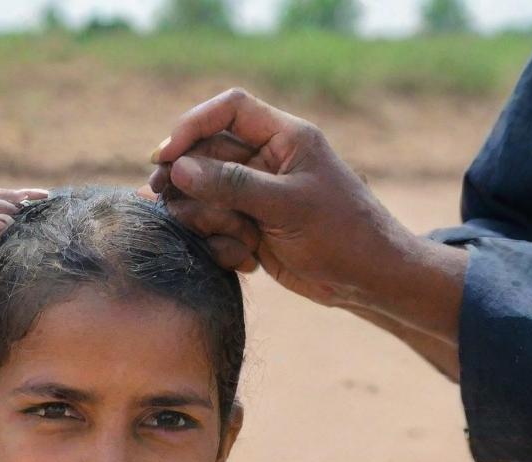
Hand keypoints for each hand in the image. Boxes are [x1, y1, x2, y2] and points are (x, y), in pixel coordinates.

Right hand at [149, 89, 416, 307]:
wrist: (366, 280)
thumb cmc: (340, 233)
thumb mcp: (286, 205)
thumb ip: (232, 184)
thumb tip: (178, 168)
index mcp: (283, 138)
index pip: (229, 110)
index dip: (192, 126)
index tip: (164, 156)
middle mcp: (266, 162)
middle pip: (206, 157)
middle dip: (189, 184)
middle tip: (167, 203)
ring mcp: (255, 198)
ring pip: (204, 198)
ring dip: (209, 222)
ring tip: (239, 243)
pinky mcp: (250, 231)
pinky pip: (215, 231)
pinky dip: (222, 247)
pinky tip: (249, 262)